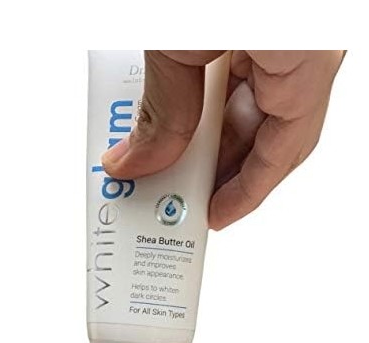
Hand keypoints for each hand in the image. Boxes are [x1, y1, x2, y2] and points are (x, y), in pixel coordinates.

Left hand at [102, 50, 344, 229]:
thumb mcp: (181, 40)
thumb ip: (166, 105)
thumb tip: (135, 162)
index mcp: (306, 63)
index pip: (282, 153)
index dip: (244, 195)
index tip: (210, 218)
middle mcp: (306, 53)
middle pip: (260, 134)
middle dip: (209, 165)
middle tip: (169, 187)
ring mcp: (287, 38)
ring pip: (246, 103)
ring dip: (199, 128)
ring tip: (159, 147)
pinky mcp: (264, 24)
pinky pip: (238, 70)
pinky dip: (204, 90)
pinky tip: (172, 99)